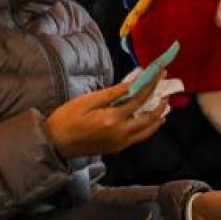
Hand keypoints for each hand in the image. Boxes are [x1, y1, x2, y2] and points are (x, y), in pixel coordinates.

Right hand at [43, 71, 168, 158]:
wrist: (54, 143)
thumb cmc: (66, 118)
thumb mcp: (87, 101)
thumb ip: (113, 93)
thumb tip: (133, 83)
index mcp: (113, 119)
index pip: (140, 98)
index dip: (153, 83)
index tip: (161, 71)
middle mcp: (121, 133)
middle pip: (150, 117)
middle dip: (161, 102)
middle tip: (166, 89)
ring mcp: (120, 143)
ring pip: (148, 130)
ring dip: (158, 116)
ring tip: (164, 103)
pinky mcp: (117, 148)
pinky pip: (139, 137)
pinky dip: (149, 127)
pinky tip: (151, 119)